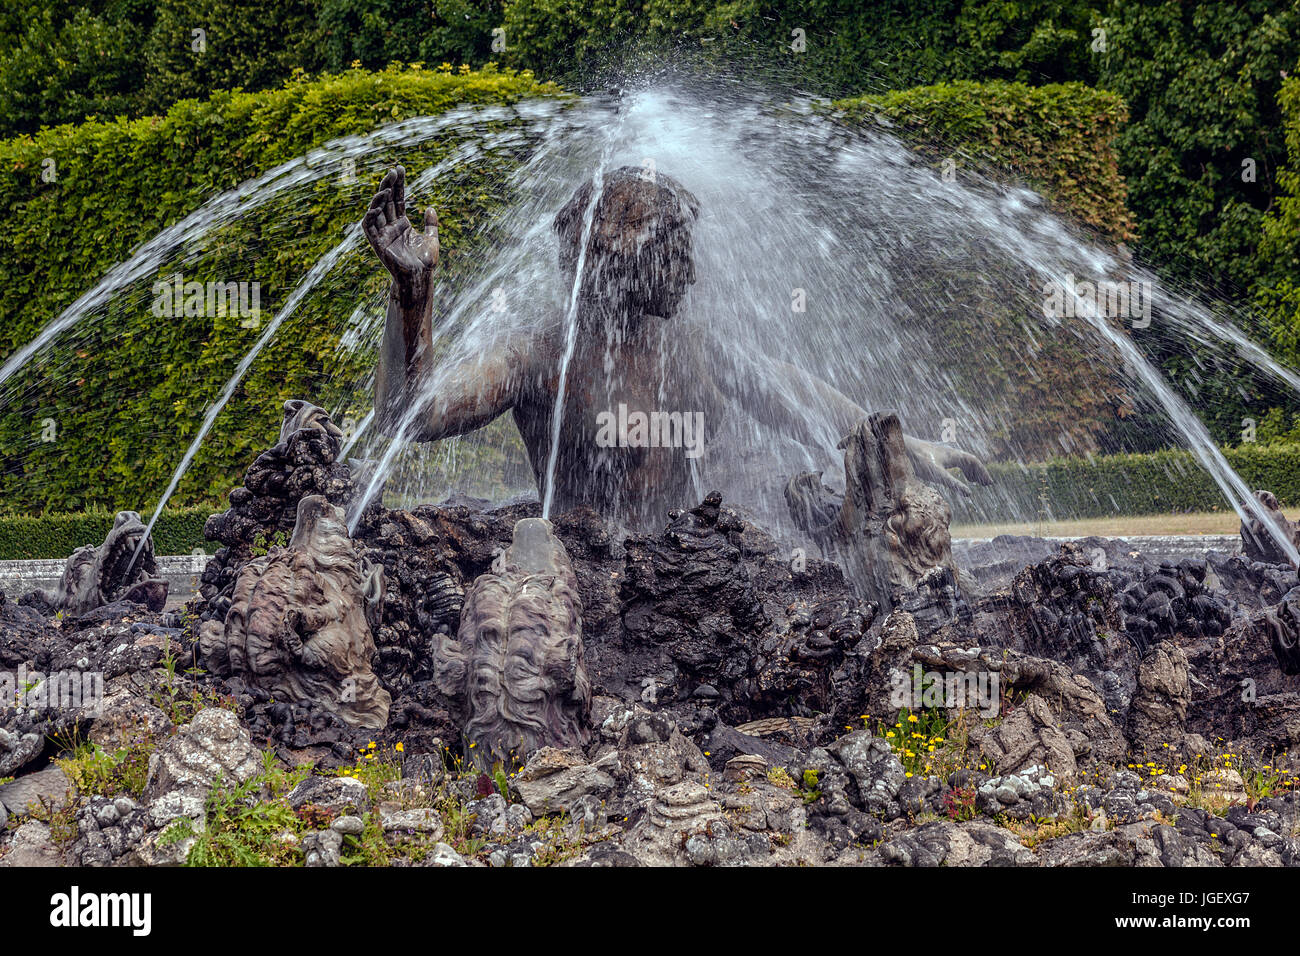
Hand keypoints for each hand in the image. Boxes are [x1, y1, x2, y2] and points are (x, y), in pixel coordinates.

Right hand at [363, 166, 438, 290]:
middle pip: (386, 201)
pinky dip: (371, 216)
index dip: (398, 184)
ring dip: (379, 198)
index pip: (397, 199)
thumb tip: (430, 208)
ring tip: (386, 188)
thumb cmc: (425, 262)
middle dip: (388, 186)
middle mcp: (390, 226)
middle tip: (392, 171)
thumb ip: (431, 225)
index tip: (399, 168)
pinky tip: (377, 207)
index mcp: (402, 224)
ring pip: (376, 211)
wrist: (420, 278)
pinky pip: (369, 227)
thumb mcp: (432, 239)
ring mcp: (383, 234)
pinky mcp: (377, 243)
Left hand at [904, 435, 992, 496]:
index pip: (973, 461)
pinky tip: (954, 475)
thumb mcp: (936, 474)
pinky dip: (959, 468)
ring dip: (970, 470)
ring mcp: (941, 453)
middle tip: (985, 484)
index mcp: (952, 455)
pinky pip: (952, 461)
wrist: (901, 447)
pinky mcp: (933, 456)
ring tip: (974, 481)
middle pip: (969, 461)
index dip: (983, 472)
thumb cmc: (917, 460)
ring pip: (961, 460)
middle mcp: (949, 452)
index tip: (989, 483)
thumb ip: (953, 483)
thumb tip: (970, 494)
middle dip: (979, 472)